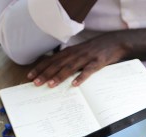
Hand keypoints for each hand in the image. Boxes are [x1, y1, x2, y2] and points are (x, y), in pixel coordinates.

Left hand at [27, 27, 145, 87]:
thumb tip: (56, 70)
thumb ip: (69, 60)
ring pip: (69, 68)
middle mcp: (76, 54)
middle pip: (57, 65)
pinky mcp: (97, 63)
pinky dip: (81, 78)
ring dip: (59, 76)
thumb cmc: (96, 50)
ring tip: (50, 85)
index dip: (40, 68)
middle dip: (45, 74)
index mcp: (70, 52)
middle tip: (35, 83)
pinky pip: (88, 71)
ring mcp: (86, 58)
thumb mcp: (80, 52)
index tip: (30, 76)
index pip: (51, 60)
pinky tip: (75, 85)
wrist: (114, 43)